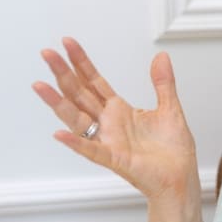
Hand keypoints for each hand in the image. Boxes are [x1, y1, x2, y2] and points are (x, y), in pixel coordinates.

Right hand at [33, 38, 202, 221]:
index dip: (82, 63)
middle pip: (80, 95)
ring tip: (40, 86)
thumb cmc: (173, 150)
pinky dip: (77, 143)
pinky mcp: (116, 159)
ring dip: (58, 103)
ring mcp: (108, 141)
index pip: (94, 82)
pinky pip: (92, 151)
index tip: (68, 43)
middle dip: (63, 74)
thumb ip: (163, 83)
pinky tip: (60, 134)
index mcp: (119, 110)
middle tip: (46, 53)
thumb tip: (161, 56)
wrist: (182, 177)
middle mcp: (108, 124)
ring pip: (77, 119)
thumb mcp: (170, 109)